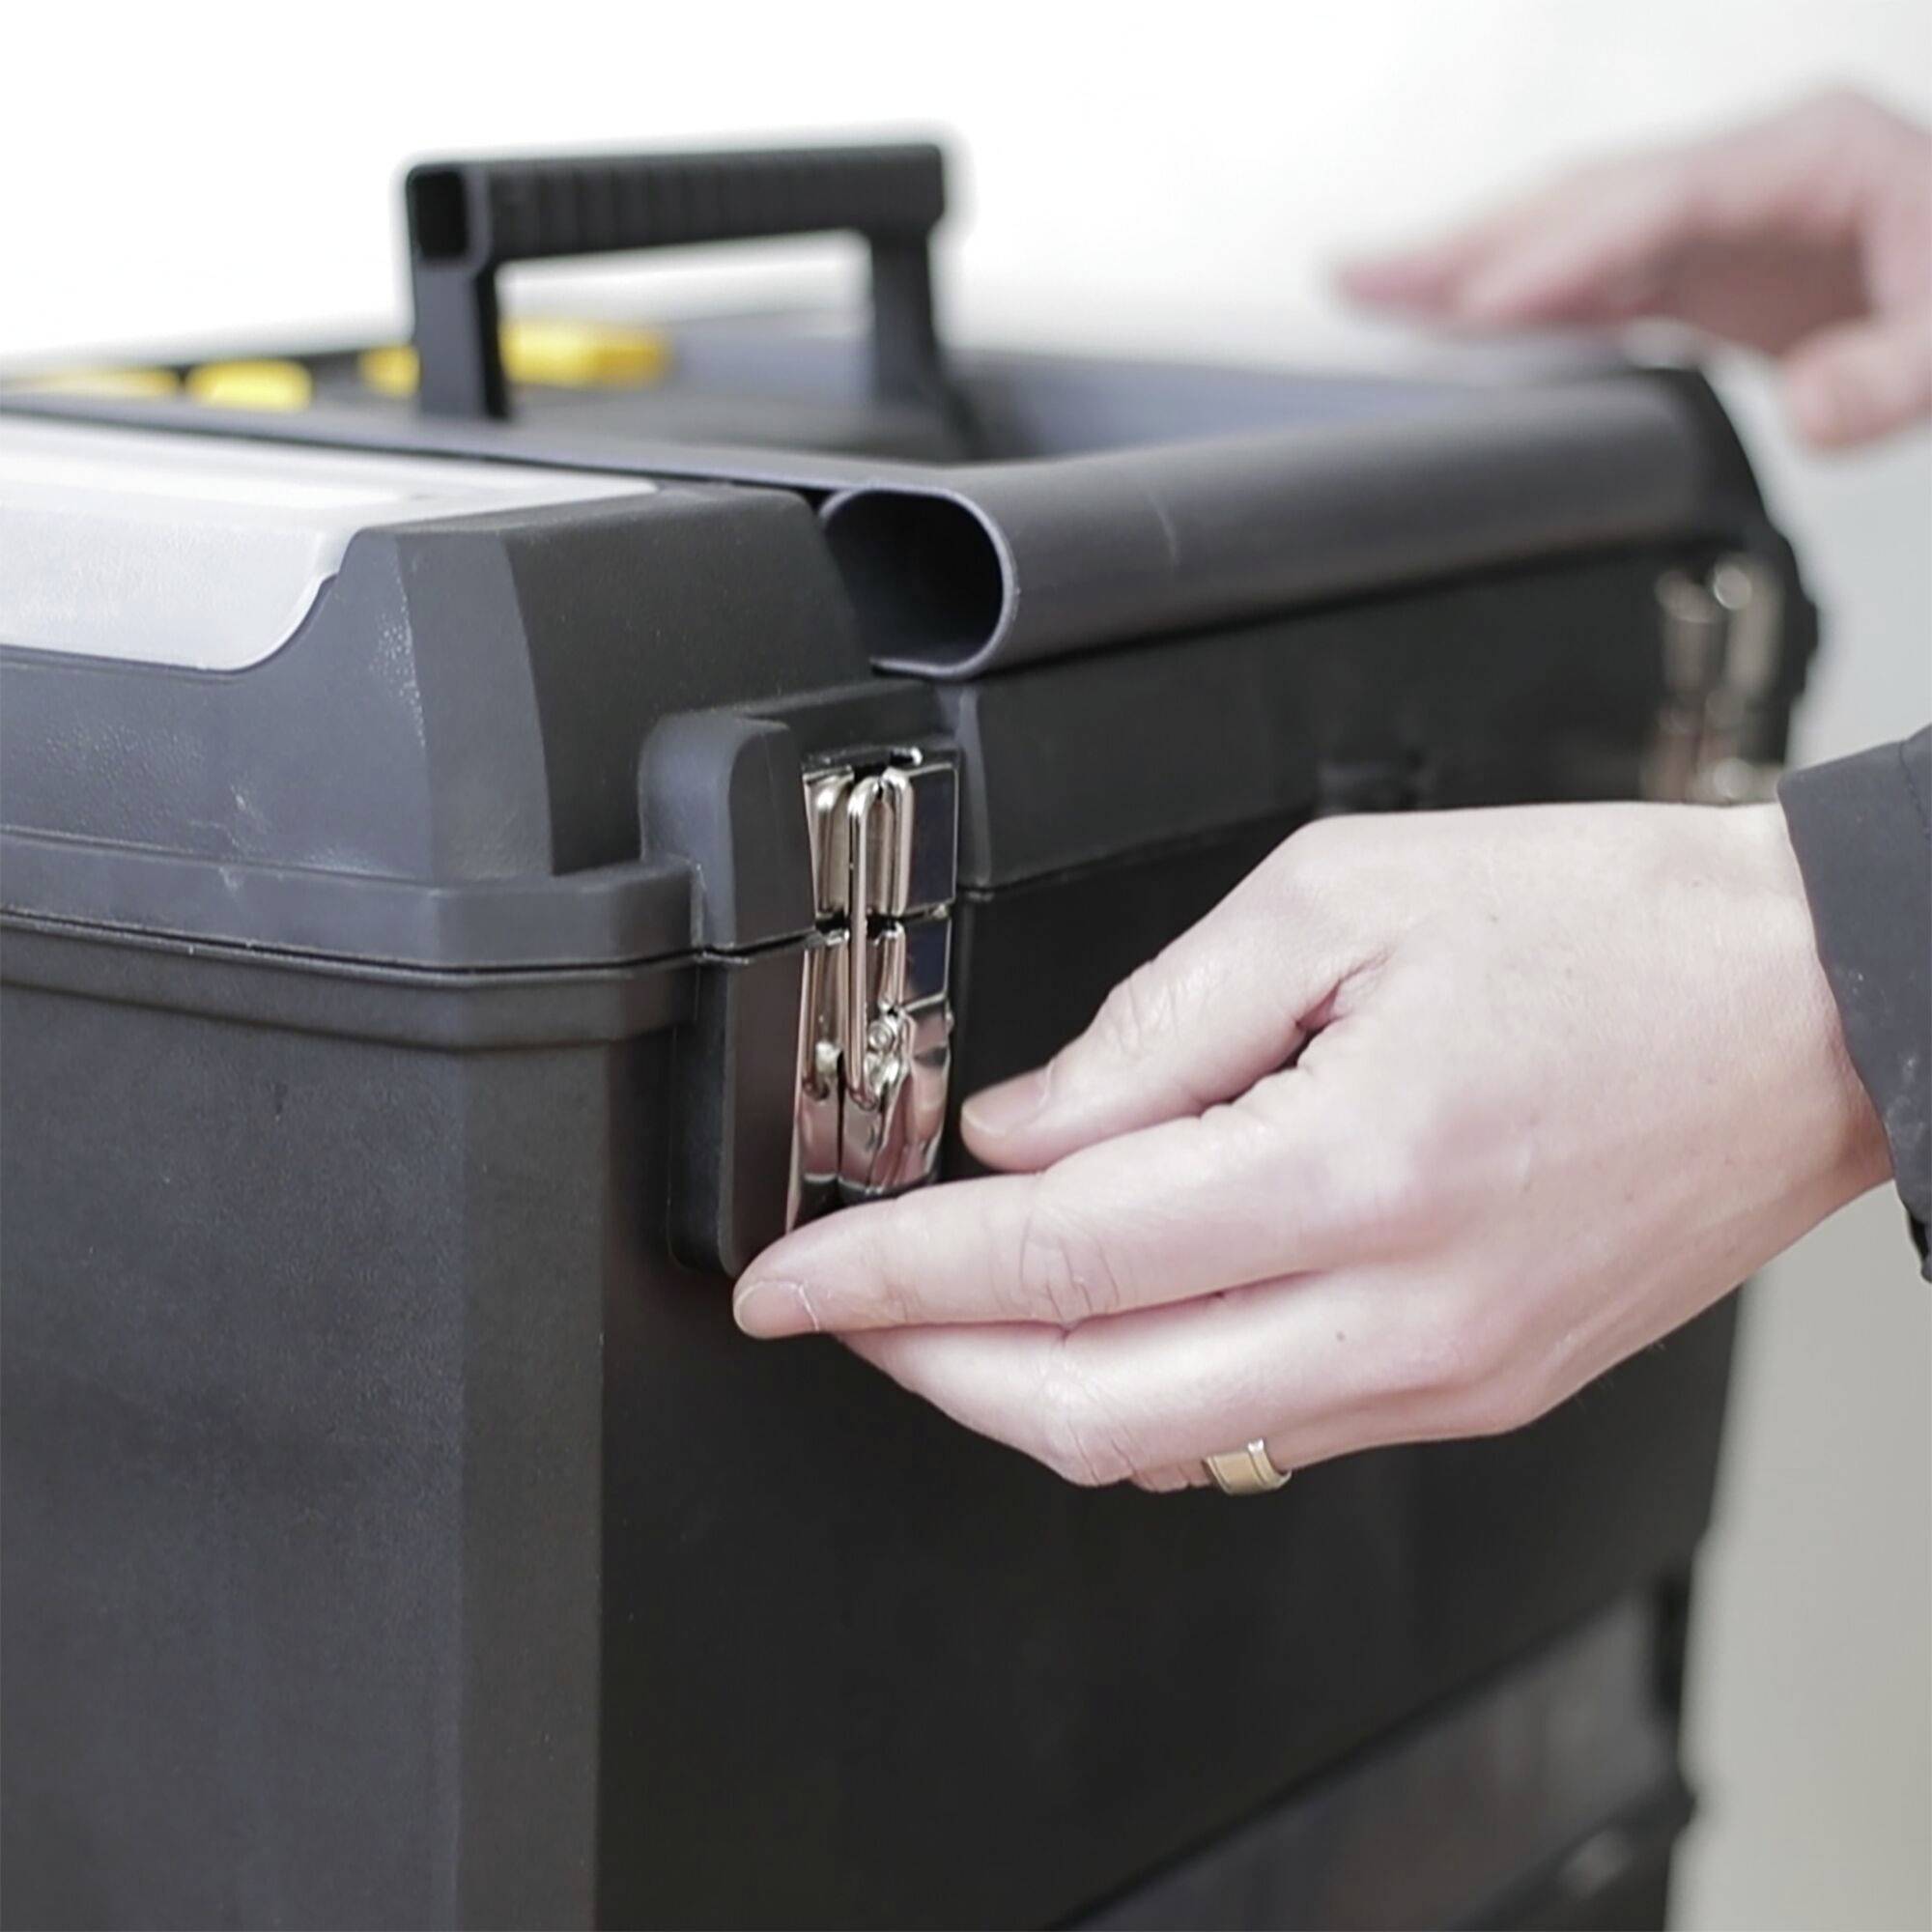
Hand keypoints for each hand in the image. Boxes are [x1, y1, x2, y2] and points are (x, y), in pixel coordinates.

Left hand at [733, 803, 1887, 1490]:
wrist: (1798, 1010)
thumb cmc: (1602, 929)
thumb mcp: (1339, 900)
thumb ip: (1150, 1030)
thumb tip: (1018, 1130)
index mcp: (1353, 1170)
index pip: (1051, 1257)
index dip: (889, 1276)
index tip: (791, 1282)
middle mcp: (1399, 1315)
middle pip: (1083, 1412)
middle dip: (925, 1368)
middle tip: (845, 1305)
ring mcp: (1440, 1378)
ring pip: (1165, 1449)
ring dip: (1024, 1391)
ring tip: (952, 1308)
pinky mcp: (1470, 1393)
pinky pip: (1259, 1438)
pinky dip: (1143, 1398)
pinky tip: (1102, 1325)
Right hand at [1340, 88, 1931, 449]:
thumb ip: (1898, 371)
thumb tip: (1814, 403)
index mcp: (1812, 155)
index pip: (1658, 203)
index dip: (1565, 257)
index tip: (1482, 309)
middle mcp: (1748, 175)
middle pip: (1581, 202)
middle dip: (1465, 247)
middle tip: (1359, 280)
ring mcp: (1717, 223)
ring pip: (1566, 238)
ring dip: (1464, 273)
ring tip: (1363, 294)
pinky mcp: (1700, 275)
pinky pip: (1586, 286)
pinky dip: (1512, 310)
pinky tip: (1449, 332)